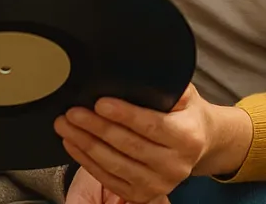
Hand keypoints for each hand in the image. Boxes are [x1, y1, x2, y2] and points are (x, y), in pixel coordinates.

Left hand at [54, 84, 251, 202]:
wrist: (199, 144)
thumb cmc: (186, 115)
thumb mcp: (186, 95)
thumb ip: (167, 86)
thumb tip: (139, 74)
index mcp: (187, 137)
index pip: (150, 125)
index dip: (123, 115)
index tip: (99, 103)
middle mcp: (175, 165)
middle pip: (128, 145)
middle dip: (95, 127)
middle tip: (73, 112)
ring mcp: (158, 183)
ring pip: (114, 164)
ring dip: (85, 144)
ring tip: (65, 125)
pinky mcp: (142, 194)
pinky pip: (108, 178)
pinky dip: (86, 160)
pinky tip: (73, 144)